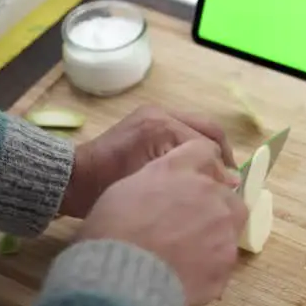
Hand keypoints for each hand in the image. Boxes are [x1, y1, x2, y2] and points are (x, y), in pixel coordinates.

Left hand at [61, 104, 236, 218]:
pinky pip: (183, 130)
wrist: (74, 180)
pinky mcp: (149, 120)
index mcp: (161, 127)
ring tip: (213, 177)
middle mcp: (161, 114)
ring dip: (208, 150)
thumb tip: (231, 182)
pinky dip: (193, 146)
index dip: (222, 168)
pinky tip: (193, 169)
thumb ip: (191, 181)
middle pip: (208, 129)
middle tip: (229, 181)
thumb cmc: (108, 189)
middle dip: (222, 154)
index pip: (208, 144)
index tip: (230, 191)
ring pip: (197, 128)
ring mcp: (154, 114)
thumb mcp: (151, 188)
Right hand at [77, 140, 248, 305]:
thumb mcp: (124, 190)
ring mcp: (223, 230)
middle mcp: (208, 192)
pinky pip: (222, 262)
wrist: (122, 278)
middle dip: (214, 205)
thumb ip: (155, 181)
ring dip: (215, 235)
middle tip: (188, 225)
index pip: (202, 152)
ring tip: (187, 254)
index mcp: (179, 169)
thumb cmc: (112, 230)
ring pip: (230, 227)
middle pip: (226, 193)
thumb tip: (165, 192)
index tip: (194, 181)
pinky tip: (186, 276)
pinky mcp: (226, 265)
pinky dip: (209, 267)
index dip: (200, 166)